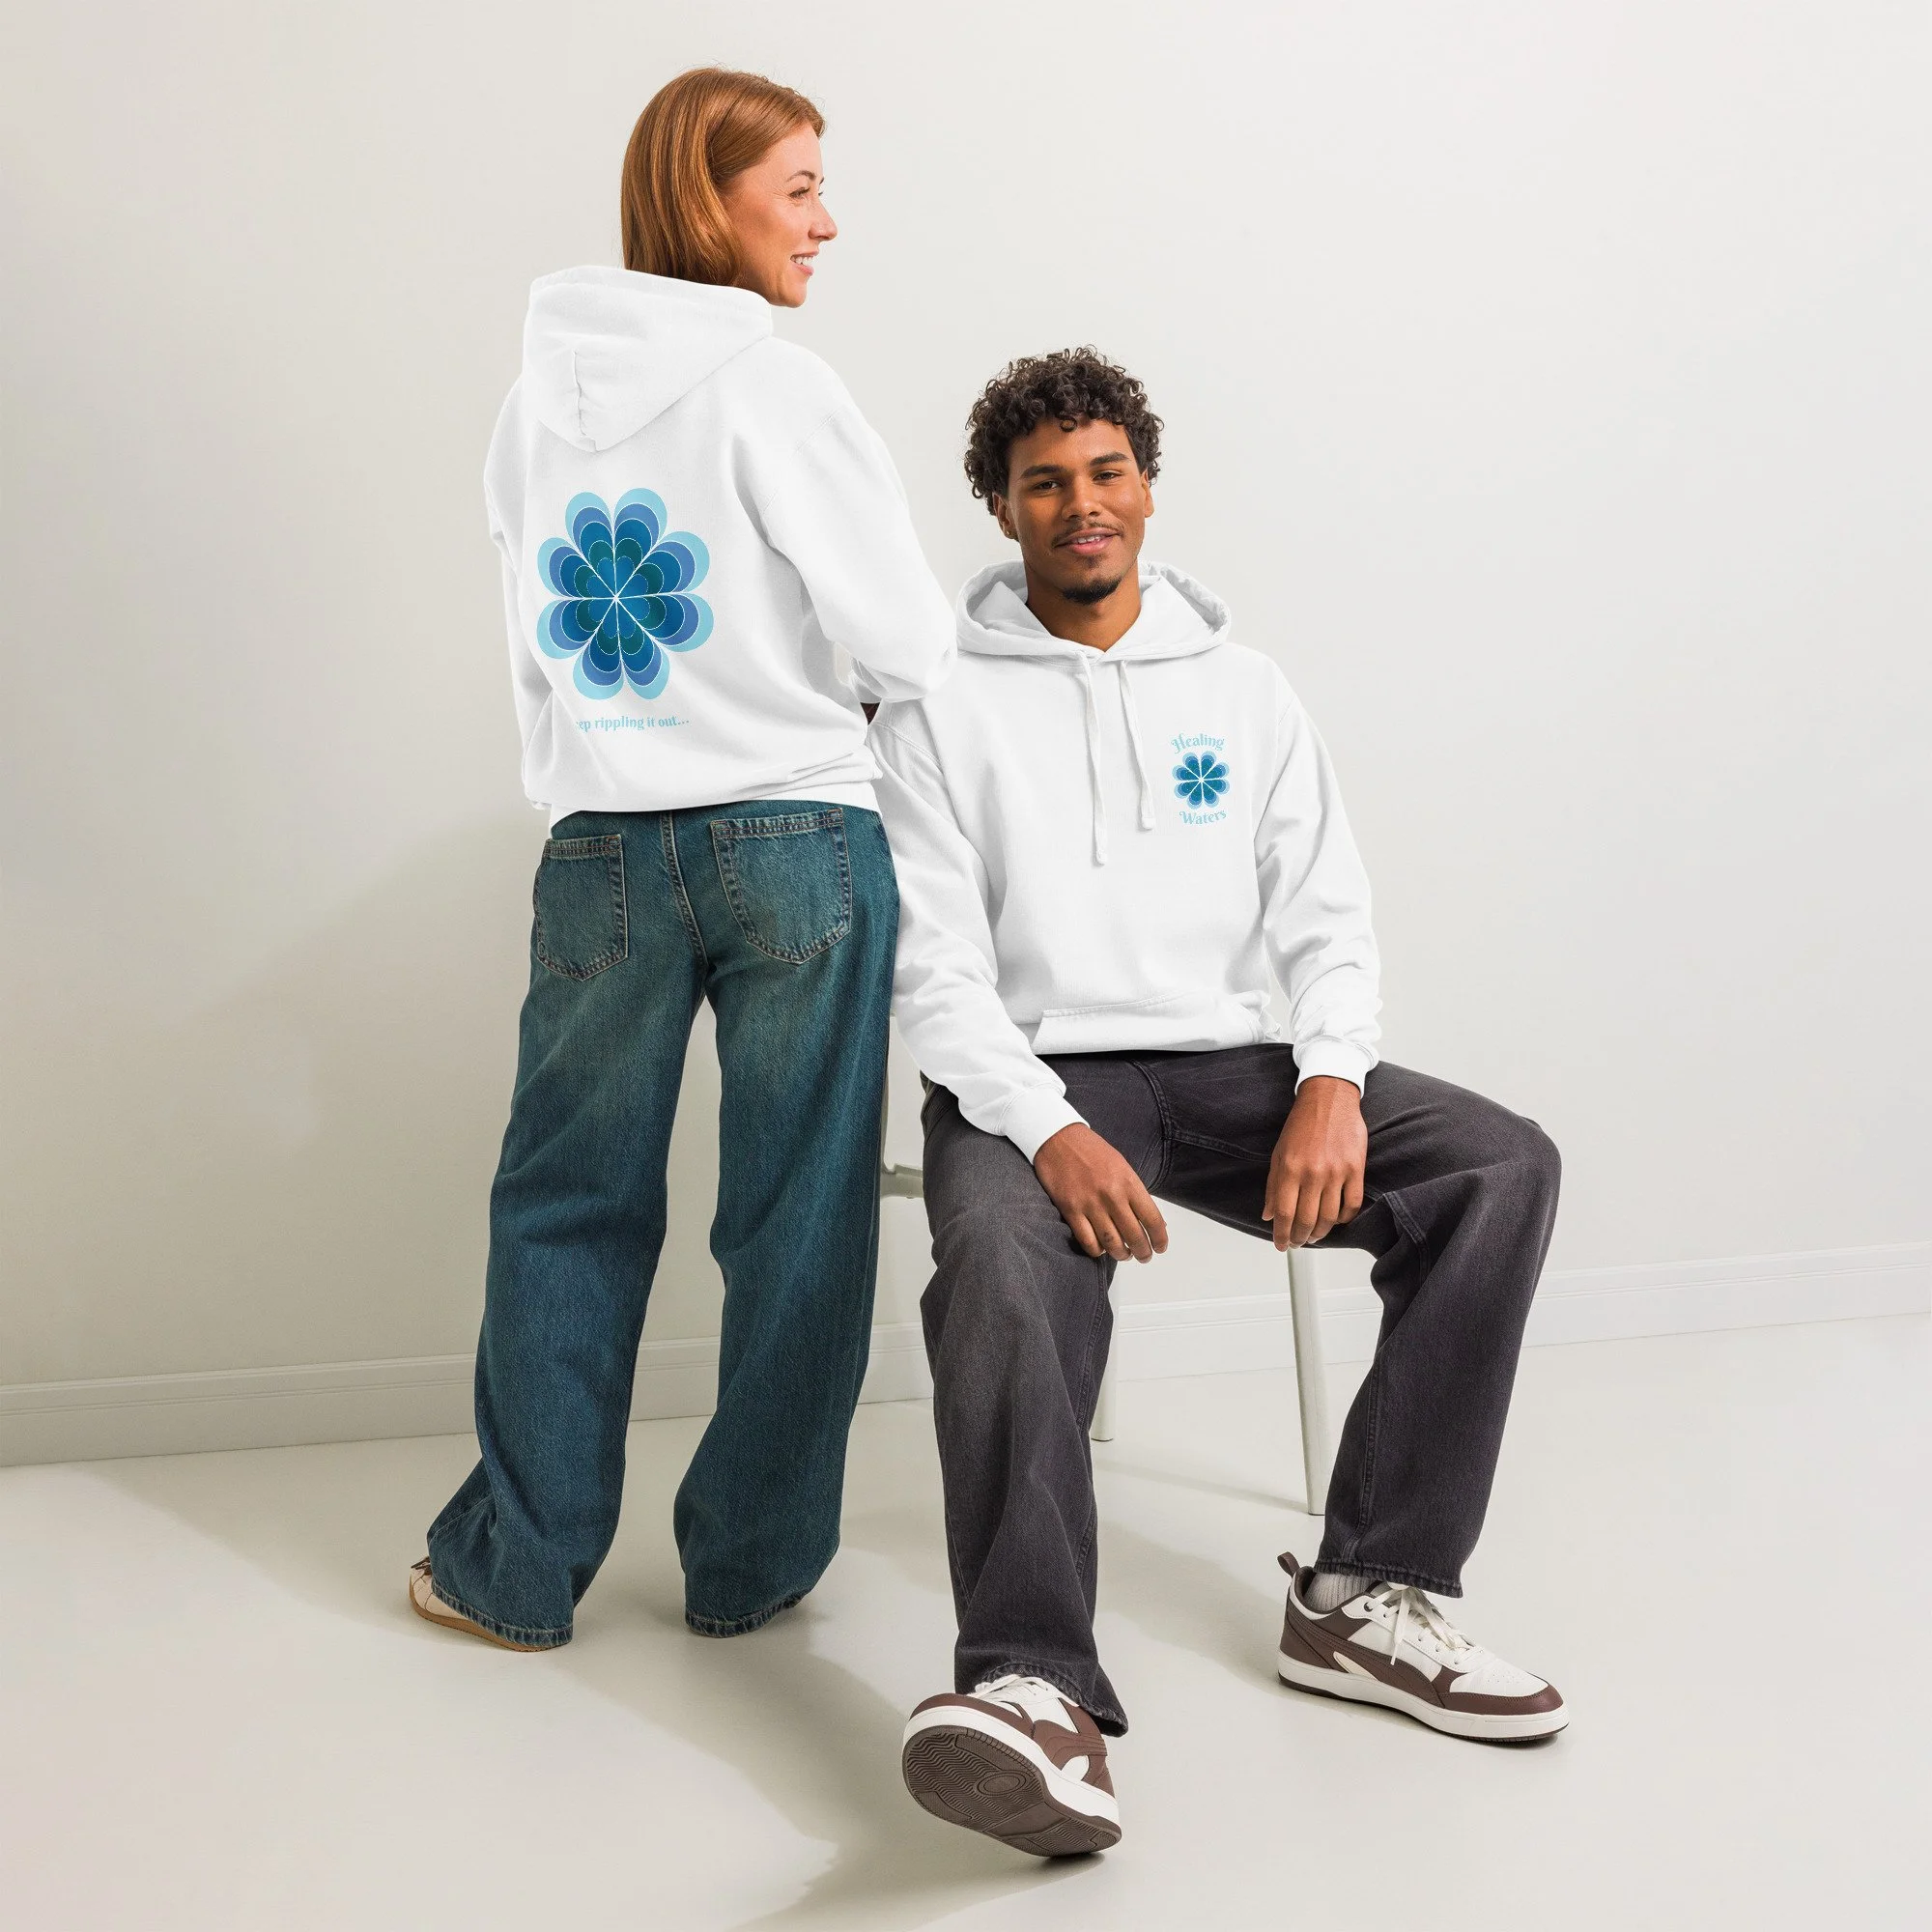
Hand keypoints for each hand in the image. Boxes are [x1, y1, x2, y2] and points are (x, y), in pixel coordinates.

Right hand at [1033, 1123, 1168, 1262]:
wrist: (1058, 1137)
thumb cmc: (1091, 1150)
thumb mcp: (1121, 1166)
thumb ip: (1135, 1192)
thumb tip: (1151, 1220)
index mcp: (1128, 1182)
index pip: (1152, 1219)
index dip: (1159, 1239)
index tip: (1160, 1247)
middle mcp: (1112, 1195)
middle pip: (1134, 1236)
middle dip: (1143, 1252)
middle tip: (1143, 1256)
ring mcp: (1090, 1204)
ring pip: (1112, 1243)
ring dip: (1121, 1254)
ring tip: (1123, 1254)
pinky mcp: (1070, 1210)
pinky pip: (1088, 1241)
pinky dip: (1097, 1251)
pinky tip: (1101, 1248)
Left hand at [1264, 1076, 1366, 1249]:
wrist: (1329, 1099)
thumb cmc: (1302, 1124)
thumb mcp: (1279, 1153)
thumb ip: (1273, 1186)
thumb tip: (1268, 1215)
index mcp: (1290, 1168)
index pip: (1284, 1214)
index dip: (1282, 1234)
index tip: (1281, 1244)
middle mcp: (1313, 1172)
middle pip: (1307, 1220)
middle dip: (1300, 1238)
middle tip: (1297, 1243)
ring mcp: (1337, 1172)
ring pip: (1330, 1217)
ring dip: (1320, 1232)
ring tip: (1314, 1235)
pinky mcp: (1356, 1169)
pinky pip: (1352, 1204)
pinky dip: (1344, 1219)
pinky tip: (1336, 1220)